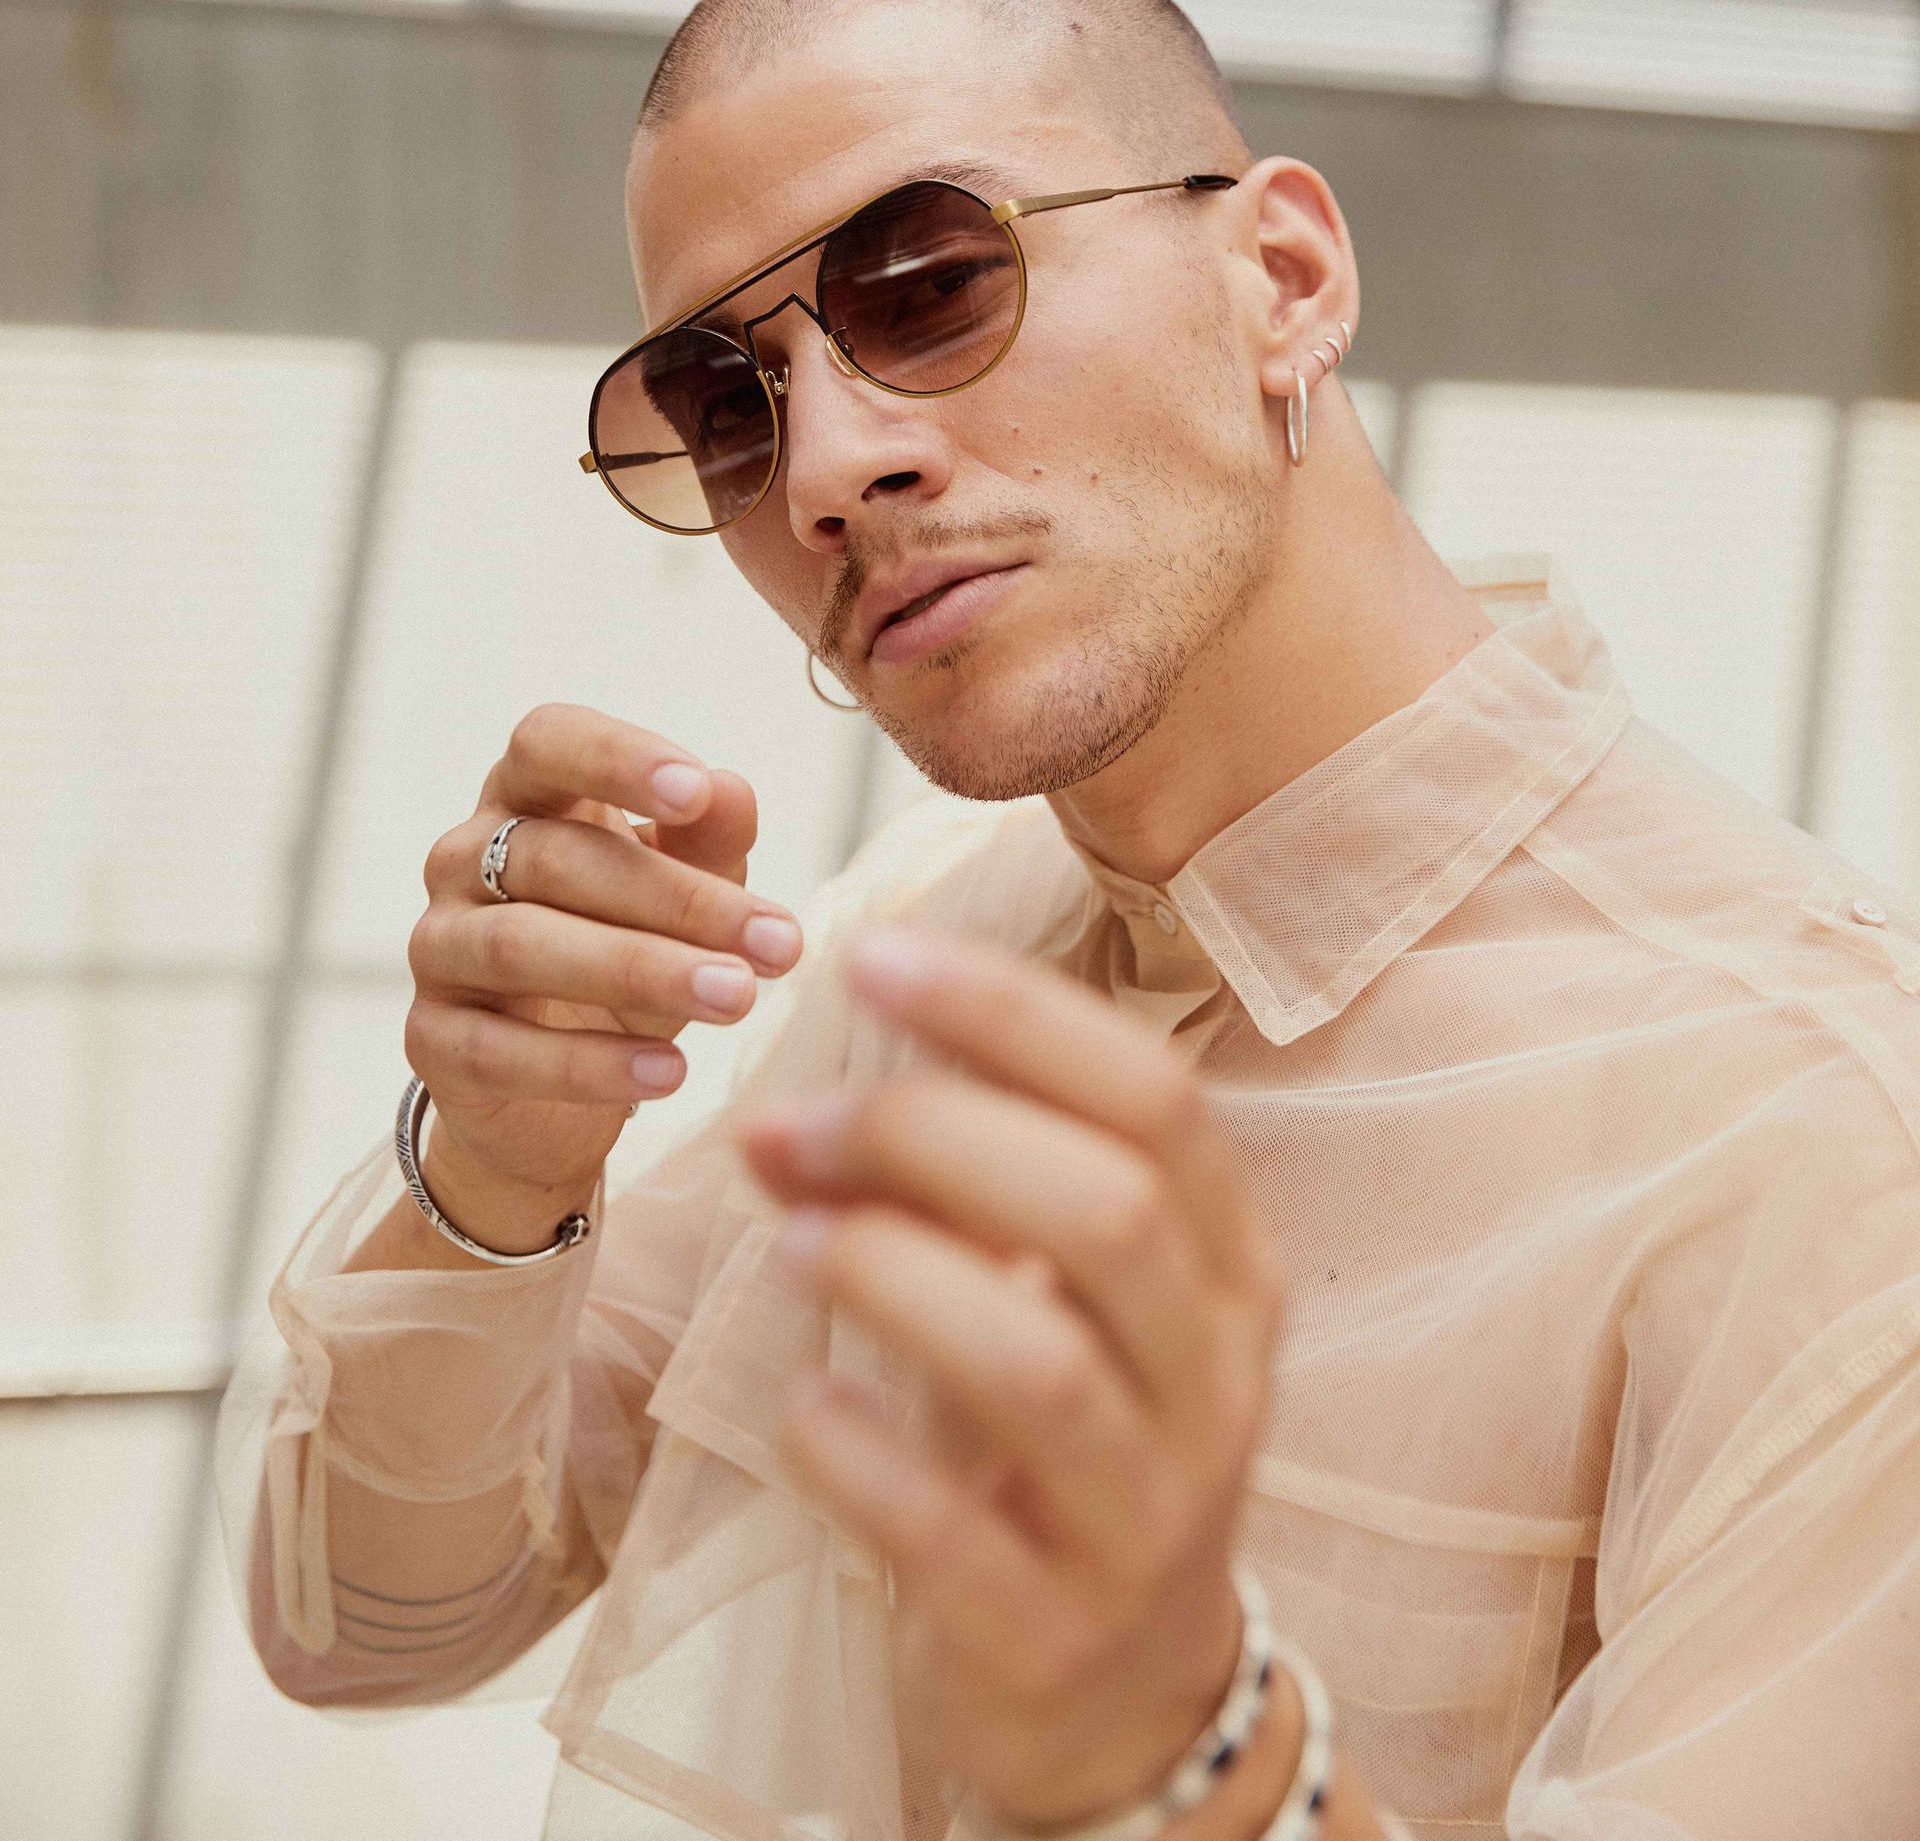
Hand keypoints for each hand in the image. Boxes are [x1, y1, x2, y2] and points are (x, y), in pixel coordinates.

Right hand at [404, 703, 796, 1250]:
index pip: (547, 741)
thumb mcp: (683, 890)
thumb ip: (706, 839)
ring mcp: (437, 948)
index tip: (696, 790)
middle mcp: (462, 859)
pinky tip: (670, 1072)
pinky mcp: (430, 1041)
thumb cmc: (626, 947)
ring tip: (736, 996)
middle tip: (779, 942)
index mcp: (524, 796)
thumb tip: (730, 791)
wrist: (554, 1090)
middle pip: (556, 857)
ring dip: (639, 971)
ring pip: (521, 946)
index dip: (615, 757)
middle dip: (678, 898)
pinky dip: (590, 1064)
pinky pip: (500, 1050)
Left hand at [734, 928, 1286, 1827]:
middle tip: (790, 1124)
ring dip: (893, 1276)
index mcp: (1230, 1268)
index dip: (1012, 1014)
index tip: (873, 956)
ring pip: (1040, 1362)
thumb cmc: (1066, 1443)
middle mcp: (1216, 1381)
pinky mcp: (1055, 1634)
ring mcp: (1149, 1518)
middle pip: (1108, 1207)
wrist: (1121, 1702)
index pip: (1154, 1098)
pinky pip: (952, 1530)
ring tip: (787, 1243)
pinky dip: (859, 1453)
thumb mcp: (1051, 1303)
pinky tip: (801, 1405)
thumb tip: (790, 1106)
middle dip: (930, 1134)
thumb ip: (953, 1196)